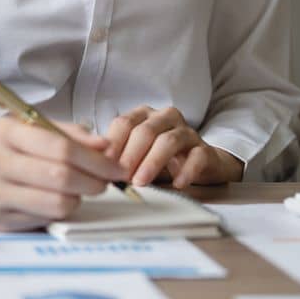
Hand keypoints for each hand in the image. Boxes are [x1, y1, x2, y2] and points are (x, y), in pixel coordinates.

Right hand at [0, 117, 128, 231]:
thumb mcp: (23, 129)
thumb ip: (65, 134)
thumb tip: (105, 145)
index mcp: (3, 132)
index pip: (61, 147)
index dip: (96, 160)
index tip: (115, 166)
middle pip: (62, 176)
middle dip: (94, 181)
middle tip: (104, 182)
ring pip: (57, 203)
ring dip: (78, 199)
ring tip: (77, 191)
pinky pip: (44, 219)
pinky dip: (58, 212)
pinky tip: (53, 201)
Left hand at [104, 105, 244, 188]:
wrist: (199, 163)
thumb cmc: (159, 157)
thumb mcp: (136, 153)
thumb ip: (118, 155)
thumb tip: (95, 167)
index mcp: (144, 115)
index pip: (124, 123)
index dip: (112, 144)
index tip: (103, 164)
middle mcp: (165, 118)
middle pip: (145, 131)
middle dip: (130, 155)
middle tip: (121, 176)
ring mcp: (187, 132)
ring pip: (168, 141)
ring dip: (152, 163)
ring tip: (141, 181)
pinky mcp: (204, 149)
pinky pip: (197, 156)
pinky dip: (186, 170)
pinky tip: (177, 184)